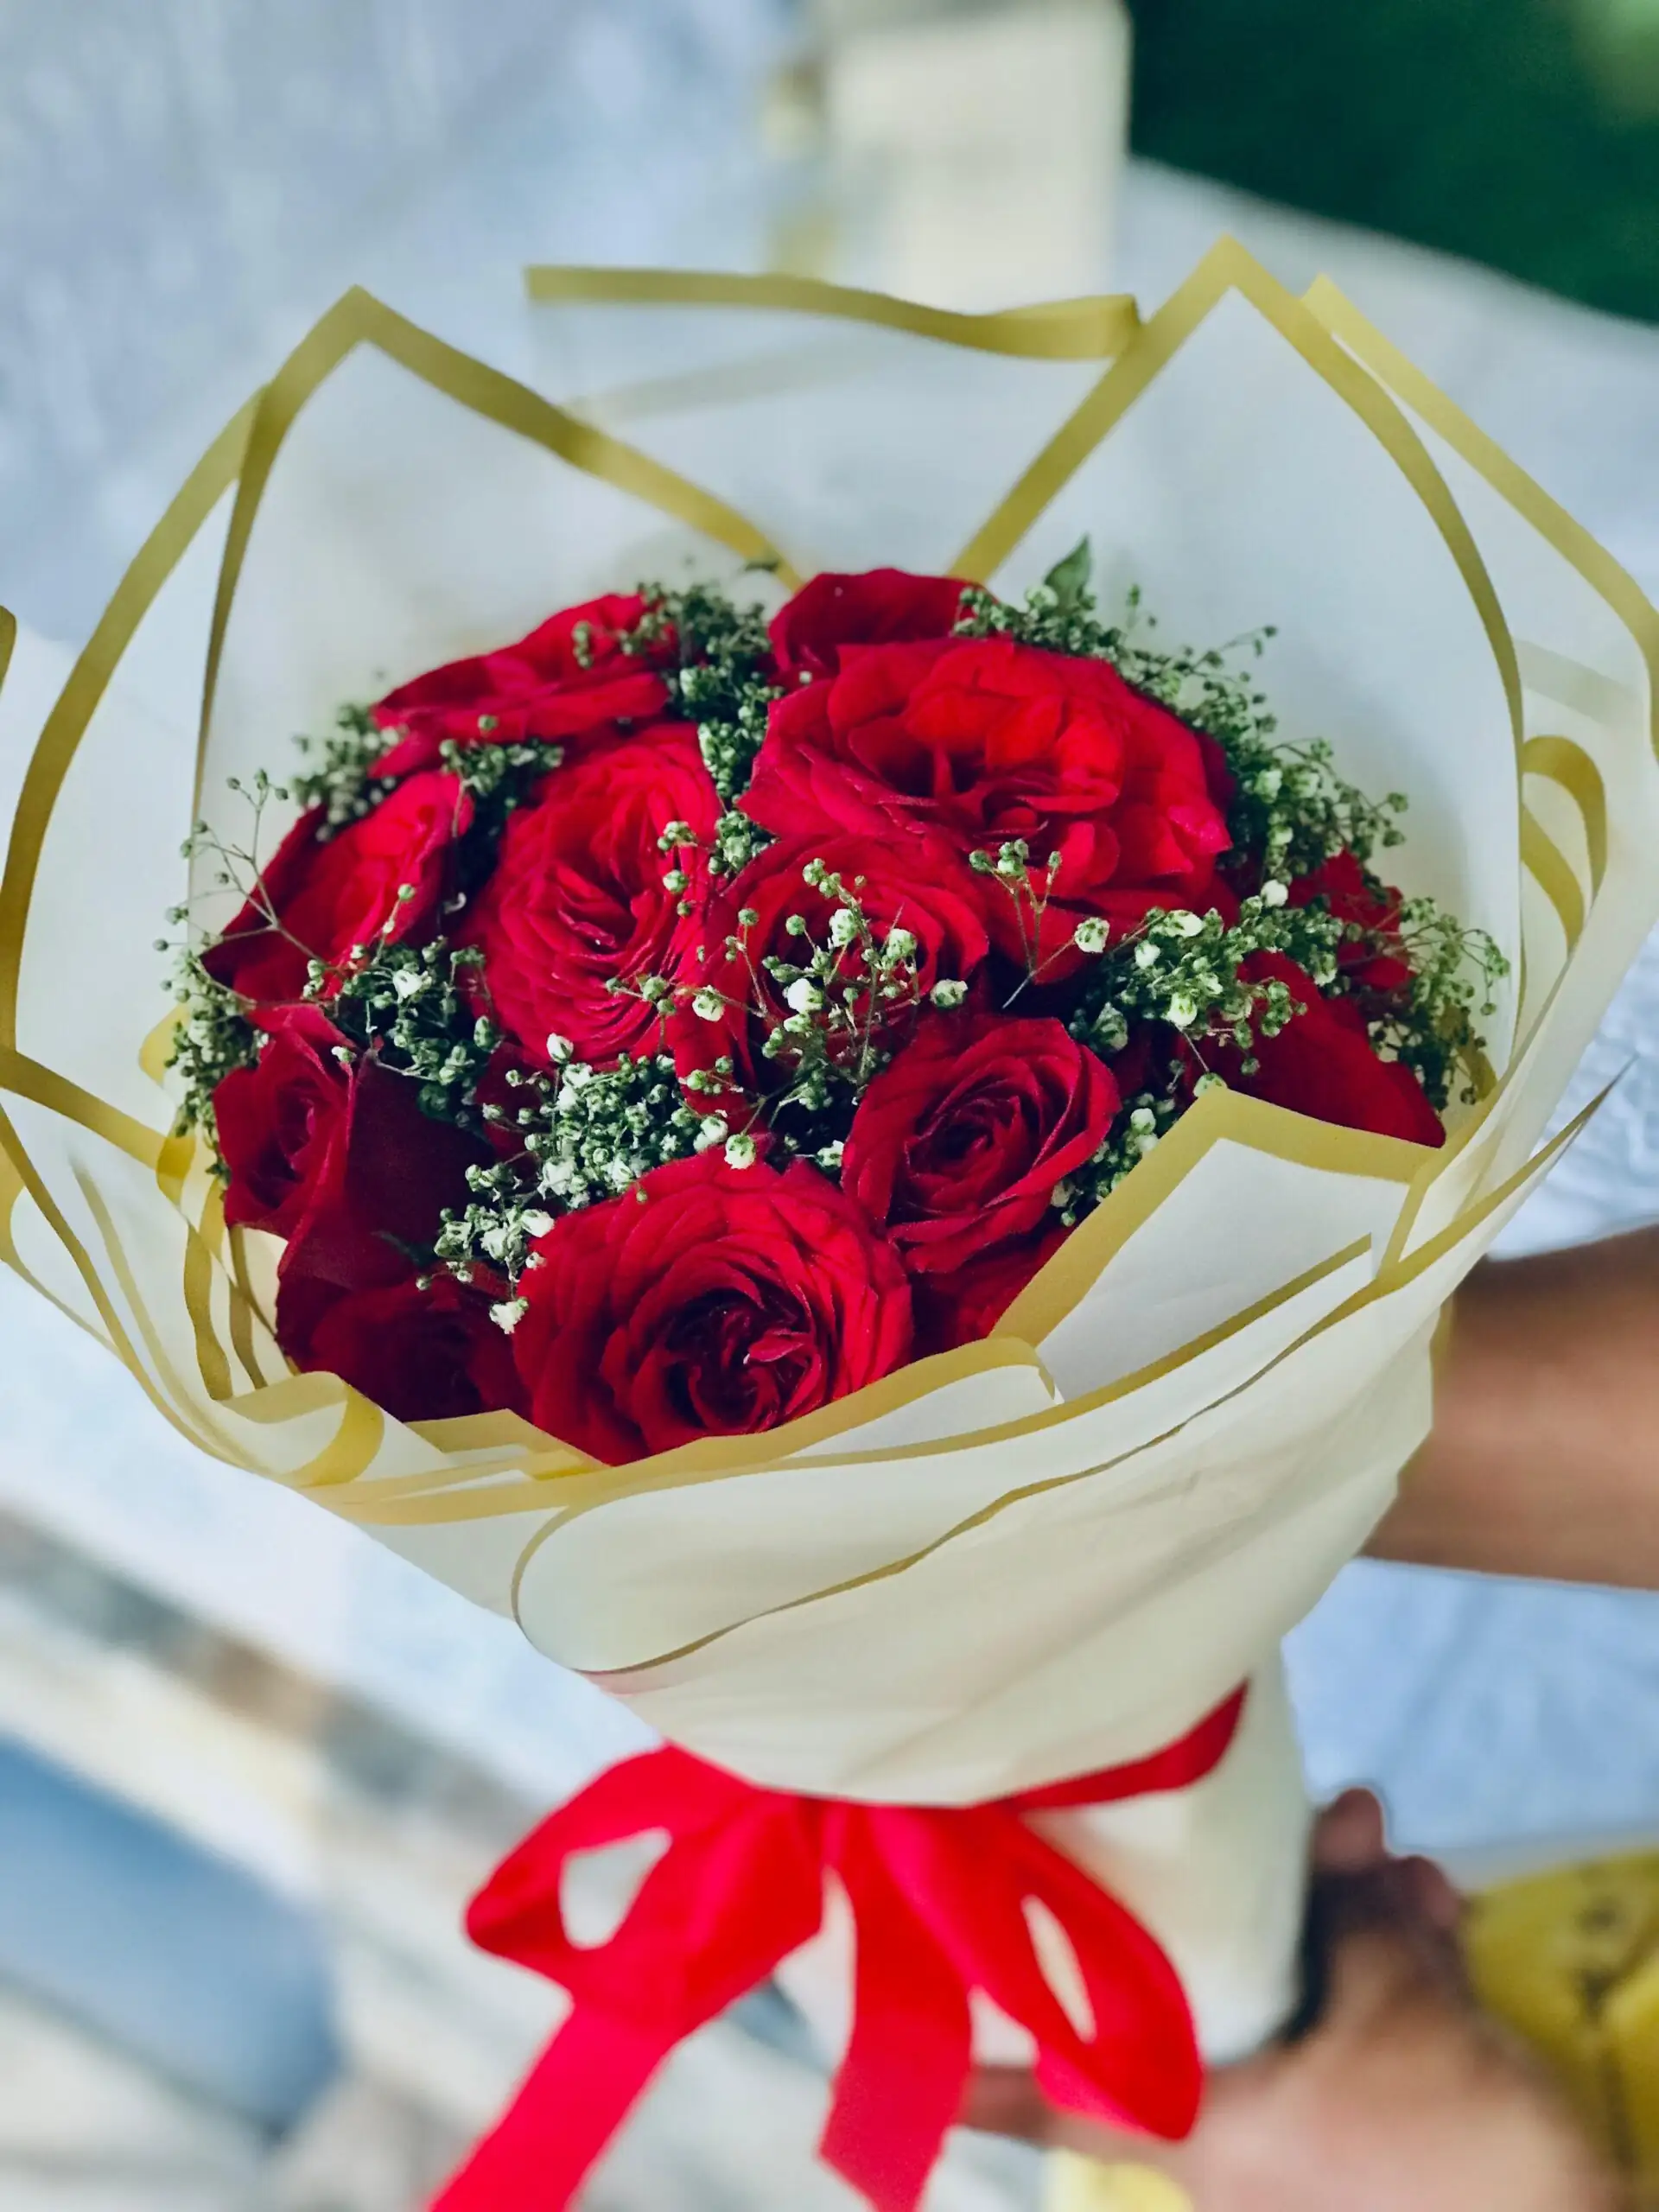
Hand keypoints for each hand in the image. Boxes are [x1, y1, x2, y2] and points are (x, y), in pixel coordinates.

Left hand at [964, 1792, 1625, 2210]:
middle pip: (1210, 1995)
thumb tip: (1345, 1840)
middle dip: (1272, 1894)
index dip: (977, 2073)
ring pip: (1298, 1998)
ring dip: (1353, 1917)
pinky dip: (1396, 1967)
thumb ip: (1351, 1917)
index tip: (895, 2036)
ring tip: (1397, 1854)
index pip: (1051, 2096)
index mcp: (1200, 2128)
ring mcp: (1306, 2144)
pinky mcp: (1376, 2140)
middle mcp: (1234, 2141)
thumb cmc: (1448, 2147)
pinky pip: (1360, 2033)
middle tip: (1336, 1825)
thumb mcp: (1396, 2009)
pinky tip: (1435, 1903)